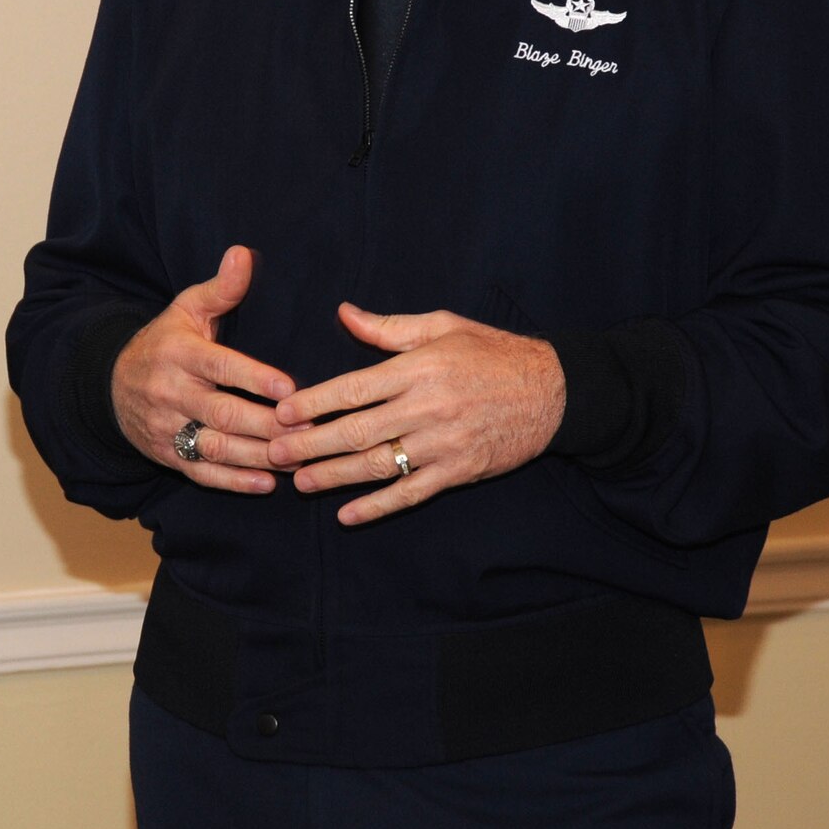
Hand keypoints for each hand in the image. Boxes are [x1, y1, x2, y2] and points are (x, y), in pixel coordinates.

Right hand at [111, 246, 297, 492]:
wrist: (111, 386)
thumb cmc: (166, 342)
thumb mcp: (187, 309)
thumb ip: (221, 288)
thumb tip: (243, 253)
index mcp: (180, 354)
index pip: (220, 367)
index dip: (253, 378)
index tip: (288, 387)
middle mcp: (172, 393)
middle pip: (224, 414)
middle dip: (268, 425)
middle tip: (310, 430)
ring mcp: (169, 428)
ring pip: (217, 448)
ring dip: (259, 457)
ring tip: (299, 458)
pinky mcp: (169, 455)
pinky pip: (203, 472)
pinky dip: (235, 481)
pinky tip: (267, 483)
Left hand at [267, 305, 566, 524]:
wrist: (553, 390)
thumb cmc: (493, 352)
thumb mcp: (443, 326)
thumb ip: (390, 328)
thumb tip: (344, 314)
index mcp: (420, 367)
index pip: (354, 388)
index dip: (314, 402)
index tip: (283, 412)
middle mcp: (428, 406)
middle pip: (356, 431)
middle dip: (310, 444)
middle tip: (275, 453)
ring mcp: (443, 443)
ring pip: (378, 465)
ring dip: (334, 477)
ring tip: (301, 483)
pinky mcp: (458, 470)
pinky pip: (410, 493)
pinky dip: (377, 506)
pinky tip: (348, 514)